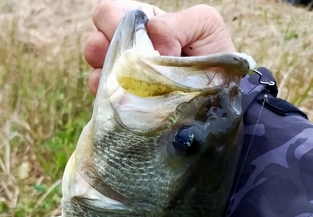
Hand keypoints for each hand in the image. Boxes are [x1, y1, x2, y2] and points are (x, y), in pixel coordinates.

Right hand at [84, 1, 235, 94]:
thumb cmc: (214, 58)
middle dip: (105, 48)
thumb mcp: (205, 25)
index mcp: (142, 26)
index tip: (141, 40)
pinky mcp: (124, 106)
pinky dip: (112, 100)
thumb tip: (156, 48)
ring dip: (108, 77)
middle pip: (94, 42)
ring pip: (95, 72)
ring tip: (131, 84)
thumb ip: (177, 24)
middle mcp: (127, 51)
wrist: (219, 99)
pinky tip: (130, 101)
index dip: (115, 23)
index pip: (109, 13)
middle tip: (128, 61)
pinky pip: (103, 101)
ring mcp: (122, 80)